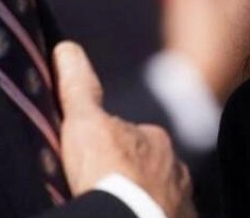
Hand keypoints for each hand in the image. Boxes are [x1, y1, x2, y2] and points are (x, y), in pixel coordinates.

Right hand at [54, 41, 195, 217]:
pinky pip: (169, 217)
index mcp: (157, 140)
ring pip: (163, 196)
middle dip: (136, 176)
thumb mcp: (85, 123)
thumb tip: (68, 48)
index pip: (135, 137)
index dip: (118, 145)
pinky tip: (137, 217)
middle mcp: (177, 168)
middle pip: (152, 169)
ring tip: (121, 207)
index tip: (103, 158)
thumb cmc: (109, 171)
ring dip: (147, 200)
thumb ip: (79, 87)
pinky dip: (154, 216)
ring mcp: (182, 202)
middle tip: (110, 189)